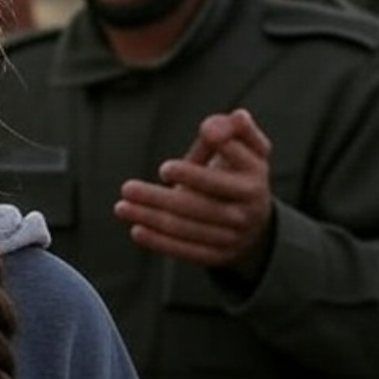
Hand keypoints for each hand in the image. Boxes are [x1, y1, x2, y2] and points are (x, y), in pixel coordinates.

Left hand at [114, 109, 274, 272]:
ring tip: (121, 207)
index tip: (164, 169)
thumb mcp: (245, 146)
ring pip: (187, 228)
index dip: (194, 173)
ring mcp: (235, 235)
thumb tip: (220, 123)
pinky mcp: (220, 255)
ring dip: (151, 218)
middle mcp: (247, 209)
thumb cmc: (239, 170)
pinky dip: (160, 242)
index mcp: (254, 177)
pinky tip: (136, 230)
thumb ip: (233, 129)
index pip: (220, 179)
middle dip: (161, 198)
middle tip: (126, 188)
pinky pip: (187, 250)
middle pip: (200, 206)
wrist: (256, 218)